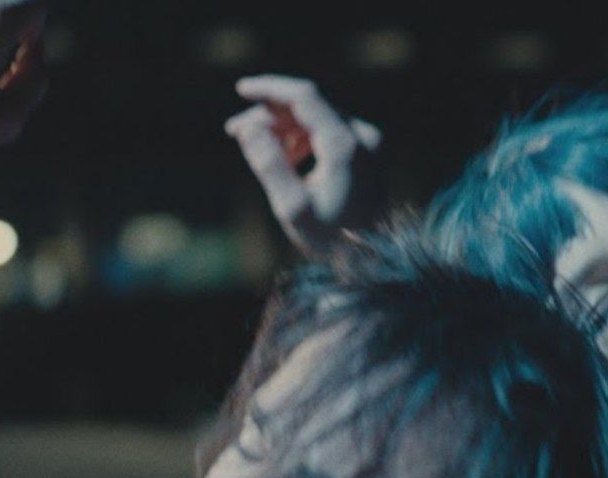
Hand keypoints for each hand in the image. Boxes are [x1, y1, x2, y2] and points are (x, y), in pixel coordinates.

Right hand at [226, 75, 384, 258]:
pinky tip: (283, 158)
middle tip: (234, 132)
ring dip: (282, 127)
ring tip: (253, 146)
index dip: (270, 89)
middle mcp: (362, 135)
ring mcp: (367, 142)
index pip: (305, 97)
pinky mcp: (366, 150)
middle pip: (309, 106)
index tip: (241, 89)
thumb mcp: (293, 208)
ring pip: (316, 118)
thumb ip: (270, 166)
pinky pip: (326, 131)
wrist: (373, 259)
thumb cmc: (332, 238)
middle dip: (269, 115)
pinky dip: (301, 138)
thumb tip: (247, 128)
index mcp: (346, 146)